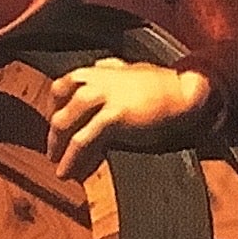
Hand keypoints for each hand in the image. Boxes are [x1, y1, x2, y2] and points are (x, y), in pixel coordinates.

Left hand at [46, 59, 213, 173]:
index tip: (57, 123)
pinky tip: (69, 171)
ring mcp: (104, 97)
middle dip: (53, 130)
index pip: (63, 85)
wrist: (184, 92)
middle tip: (53, 149)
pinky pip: (83, 140)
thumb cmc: (163, 84)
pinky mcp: (114, 116)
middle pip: (60, 104)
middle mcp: (97, 80)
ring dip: (58, 145)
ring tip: (59, 164)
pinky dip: (72, 158)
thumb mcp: (132, 70)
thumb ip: (113, 69)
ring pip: (66, 122)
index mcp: (99, 70)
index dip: (55, 107)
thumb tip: (102, 67)